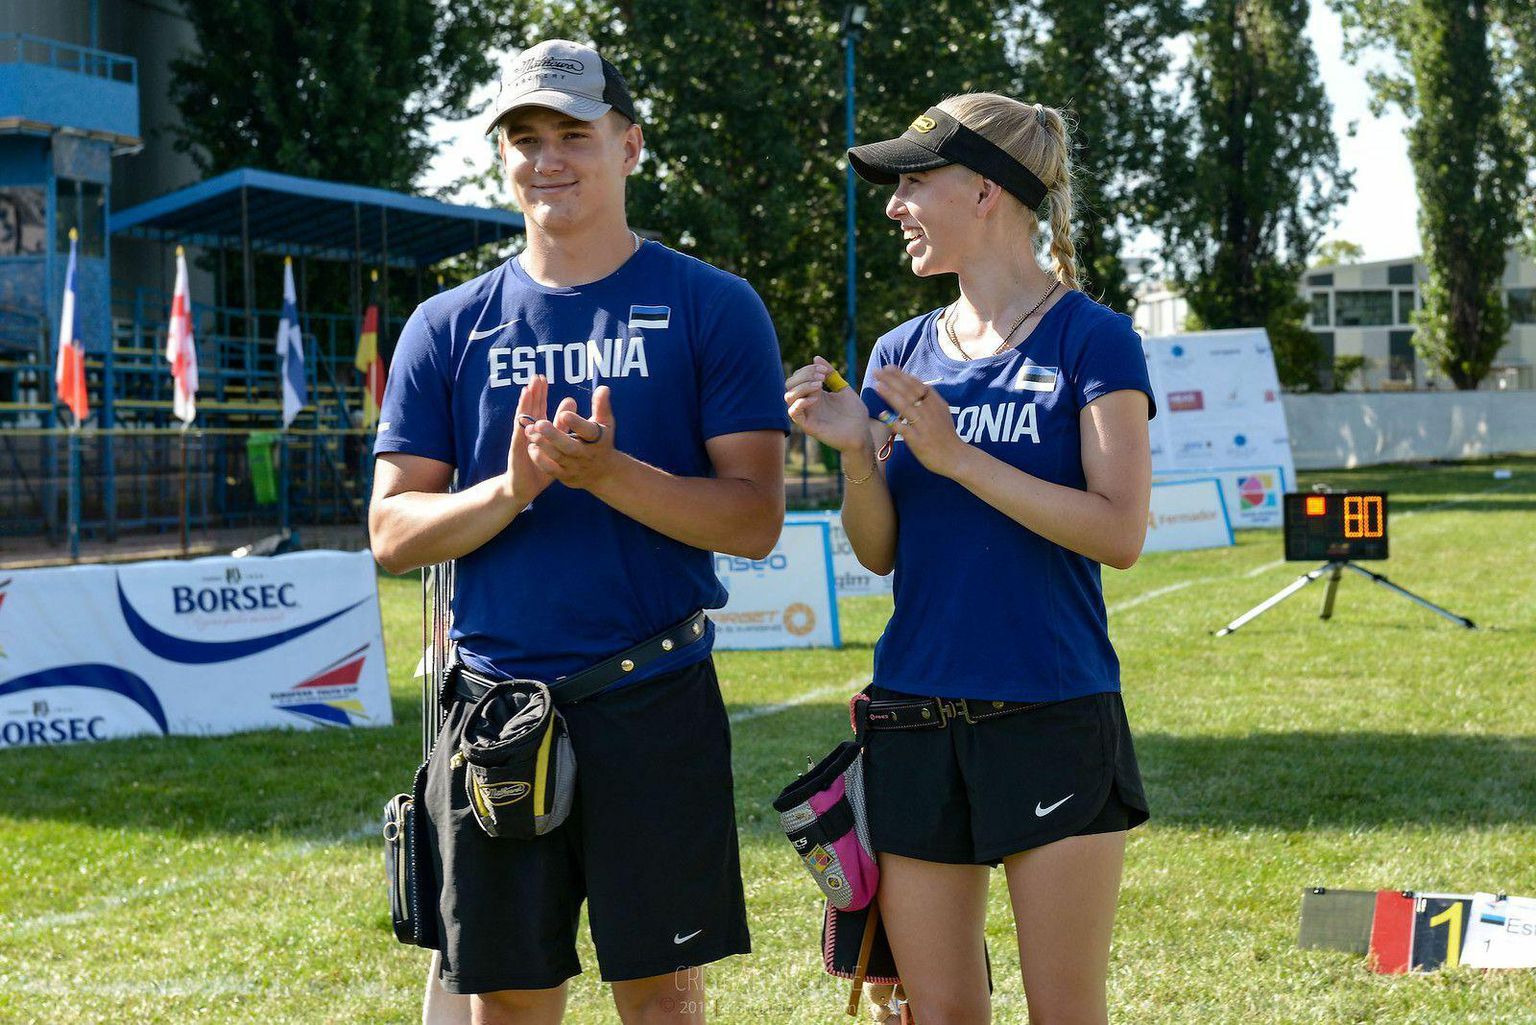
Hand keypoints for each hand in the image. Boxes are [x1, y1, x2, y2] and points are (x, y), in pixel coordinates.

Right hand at [505, 376, 552, 505]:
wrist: (524, 487)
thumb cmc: (541, 466)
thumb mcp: (555, 445)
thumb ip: (562, 426)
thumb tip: (571, 402)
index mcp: (537, 430)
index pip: (538, 408)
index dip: (540, 394)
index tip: (543, 378)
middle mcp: (527, 432)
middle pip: (529, 409)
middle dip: (532, 393)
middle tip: (536, 376)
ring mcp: (520, 441)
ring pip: (522, 419)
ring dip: (525, 404)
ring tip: (528, 388)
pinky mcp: (517, 452)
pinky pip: (519, 436)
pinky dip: (520, 425)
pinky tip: (521, 414)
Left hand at [525, 384, 621, 491]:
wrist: (604, 473)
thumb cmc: (601, 441)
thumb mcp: (605, 424)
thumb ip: (601, 406)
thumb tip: (602, 387)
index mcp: (597, 439)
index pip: (588, 431)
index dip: (577, 423)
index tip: (564, 414)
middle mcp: (586, 455)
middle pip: (570, 447)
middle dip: (554, 435)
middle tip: (539, 424)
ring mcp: (575, 467)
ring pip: (557, 457)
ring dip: (542, 444)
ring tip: (529, 430)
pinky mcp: (565, 477)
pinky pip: (551, 470)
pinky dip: (540, 459)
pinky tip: (530, 447)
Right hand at [785, 356, 872, 453]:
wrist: (862, 434)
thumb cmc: (854, 413)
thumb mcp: (843, 388)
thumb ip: (831, 374)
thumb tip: (816, 357)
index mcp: (814, 393)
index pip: (798, 376)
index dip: (807, 369)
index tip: (824, 371)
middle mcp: (807, 402)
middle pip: (789, 384)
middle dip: (803, 375)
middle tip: (821, 377)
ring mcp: (806, 414)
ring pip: (788, 396)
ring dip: (802, 386)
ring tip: (820, 385)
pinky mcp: (808, 426)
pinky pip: (793, 412)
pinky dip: (801, 402)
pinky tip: (817, 399)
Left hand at [871, 366, 965, 475]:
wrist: (956, 457)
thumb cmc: (945, 435)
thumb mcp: (941, 412)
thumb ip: (928, 399)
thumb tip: (912, 384)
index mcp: (936, 403)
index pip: (917, 384)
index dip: (902, 375)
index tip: (889, 367)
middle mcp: (930, 412)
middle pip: (909, 392)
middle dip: (892, 380)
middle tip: (877, 371)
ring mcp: (924, 426)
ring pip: (905, 407)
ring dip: (891, 395)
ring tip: (878, 385)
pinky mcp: (919, 441)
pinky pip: (904, 429)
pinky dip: (893, 422)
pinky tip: (882, 415)